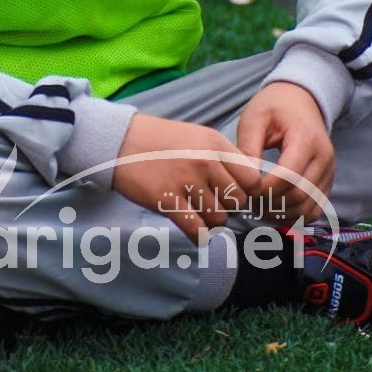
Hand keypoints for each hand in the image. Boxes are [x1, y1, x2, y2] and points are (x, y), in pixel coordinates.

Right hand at [113, 113, 261, 242]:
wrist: (120, 141)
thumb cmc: (160, 140)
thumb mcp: (198, 136)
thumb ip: (223, 156)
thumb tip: (250, 183)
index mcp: (215, 143)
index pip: (251, 178)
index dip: (246, 190)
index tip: (235, 194)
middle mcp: (204, 161)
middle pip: (237, 201)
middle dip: (228, 207)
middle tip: (212, 203)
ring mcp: (185, 181)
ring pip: (219, 218)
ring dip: (210, 221)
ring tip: (197, 211)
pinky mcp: (166, 200)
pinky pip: (196, 229)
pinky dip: (199, 236)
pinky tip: (194, 230)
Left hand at [236, 82, 334, 223]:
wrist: (299, 99)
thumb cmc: (273, 107)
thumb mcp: (254, 118)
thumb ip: (248, 148)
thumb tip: (245, 180)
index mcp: (306, 138)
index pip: (288, 176)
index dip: (264, 189)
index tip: (245, 187)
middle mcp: (324, 158)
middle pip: (299, 195)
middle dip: (271, 203)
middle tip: (248, 199)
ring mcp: (328, 171)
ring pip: (308, 208)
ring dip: (281, 213)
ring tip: (259, 204)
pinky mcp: (326, 182)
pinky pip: (314, 209)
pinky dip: (294, 215)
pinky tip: (274, 208)